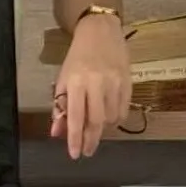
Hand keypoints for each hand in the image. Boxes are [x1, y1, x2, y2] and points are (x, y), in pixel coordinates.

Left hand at [50, 15, 131, 159]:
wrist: (100, 31)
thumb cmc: (78, 58)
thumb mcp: (63, 80)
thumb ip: (60, 107)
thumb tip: (57, 132)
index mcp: (76, 82)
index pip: (75, 117)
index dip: (74, 138)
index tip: (75, 154)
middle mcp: (96, 82)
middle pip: (96, 121)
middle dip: (91, 140)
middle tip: (88, 151)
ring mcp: (114, 82)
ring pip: (111, 118)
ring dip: (103, 129)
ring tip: (96, 128)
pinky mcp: (128, 81)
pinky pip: (123, 110)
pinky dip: (115, 119)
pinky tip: (109, 118)